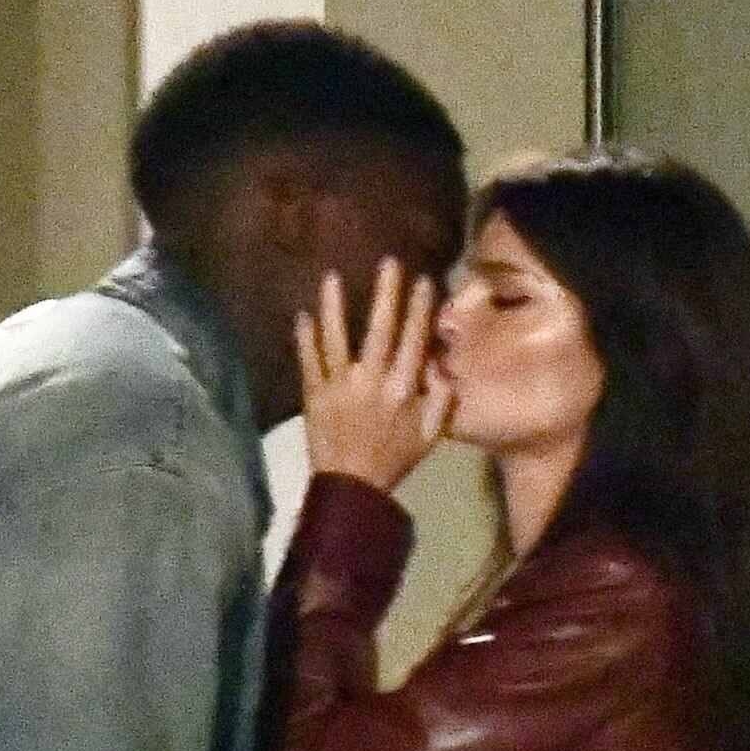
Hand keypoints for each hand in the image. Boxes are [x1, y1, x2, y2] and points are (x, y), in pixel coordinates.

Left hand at [295, 258, 454, 493]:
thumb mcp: (430, 436)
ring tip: (331, 278)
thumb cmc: (393, 460)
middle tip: (388, 262)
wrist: (351, 488)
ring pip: (337, 338)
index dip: (419, 309)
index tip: (423, 280)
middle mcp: (372, 381)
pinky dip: (304, 338)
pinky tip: (301, 315)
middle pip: (380, 329)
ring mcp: (340, 386)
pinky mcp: (314, 395)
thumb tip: (447, 366)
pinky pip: (309, 360)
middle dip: (386, 293)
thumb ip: (442, 400)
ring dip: (334, 306)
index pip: (414, 340)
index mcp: (403, 390)